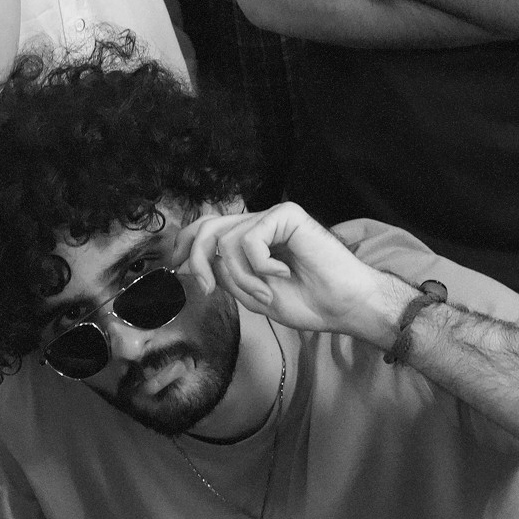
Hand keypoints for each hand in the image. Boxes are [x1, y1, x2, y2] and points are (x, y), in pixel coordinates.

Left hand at [178, 203, 407, 346]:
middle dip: (198, 260)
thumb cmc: (308, 301)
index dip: (184, 243)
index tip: (173, 266)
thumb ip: (227, 277)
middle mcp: (258, 224)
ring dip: (242, 278)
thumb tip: (195, 265)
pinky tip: (283, 272)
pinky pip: (250, 239)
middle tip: (205, 288)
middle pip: (208, 227)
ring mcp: (272, 217)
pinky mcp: (286, 214)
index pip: (206, 228)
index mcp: (250, 241)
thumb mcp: (254, 295)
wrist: (344, 304)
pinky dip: (260, 266)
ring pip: (228, 241)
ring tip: (267, 293)